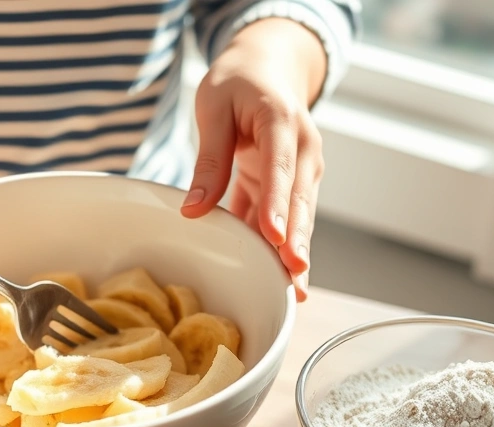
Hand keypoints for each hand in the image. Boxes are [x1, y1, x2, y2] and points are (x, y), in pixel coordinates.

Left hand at [181, 18, 327, 301]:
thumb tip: (193, 211)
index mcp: (281, 122)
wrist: (266, 68)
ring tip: (294, 290)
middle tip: (293, 273)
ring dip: (295, 252)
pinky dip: (280, 248)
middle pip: (299, 201)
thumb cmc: (237, 83)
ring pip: (297, 217)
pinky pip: (282, 220)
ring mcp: (298, 170)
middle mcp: (300, 150)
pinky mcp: (285, 186)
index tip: (274, 235)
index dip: (278, 204)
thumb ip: (209, 159)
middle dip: (297, 240)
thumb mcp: (213, 109)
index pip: (280, 169)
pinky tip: (280, 280)